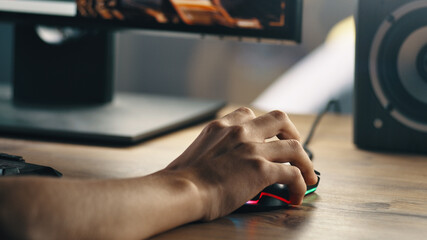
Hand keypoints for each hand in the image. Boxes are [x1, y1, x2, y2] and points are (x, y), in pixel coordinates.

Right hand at [165, 107, 317, 220]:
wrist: (180, 190)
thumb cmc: (181, 179)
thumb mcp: (197, 151)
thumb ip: (214, 149)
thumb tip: (223, 164)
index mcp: (221, 127)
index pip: (249, 114)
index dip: (263, 126)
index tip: (268, 136)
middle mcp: (239, 132)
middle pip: (279, 119)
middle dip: (291, 132)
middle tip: (294, 146)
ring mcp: (252, 149)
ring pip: (295, 147)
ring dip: (305, 162)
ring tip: (307, 176)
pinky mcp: (260, 170)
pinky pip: (292, 174)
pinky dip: (299, 185)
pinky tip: (295, 196)